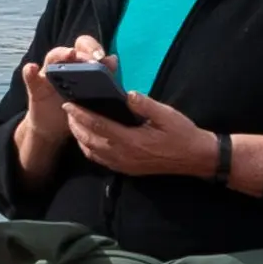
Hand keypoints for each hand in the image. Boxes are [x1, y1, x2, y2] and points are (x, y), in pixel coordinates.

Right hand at [11, 35, 98, 182]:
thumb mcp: (92, 94)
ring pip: (52, 58)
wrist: (55, 127)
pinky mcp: (35, 88)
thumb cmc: (77, 107)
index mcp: (79, 65)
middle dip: (82, 51)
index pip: (85, 47)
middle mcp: (62, 65)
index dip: (94, 48)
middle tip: (93, 60)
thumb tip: (113, 59)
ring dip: (61, 54)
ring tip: (70, 54)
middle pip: (70, 50)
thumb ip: (102, 77)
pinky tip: (32, 68)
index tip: (103, 57)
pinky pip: (30, 77)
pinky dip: (30, 71)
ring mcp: (47, 75)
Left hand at [62, 78, 226, 182]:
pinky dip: (89, 149)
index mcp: (131, 140)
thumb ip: (146, 105)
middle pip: (89, 139)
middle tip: (67, 110)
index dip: (80, 114)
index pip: (98, 125)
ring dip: (79, 137)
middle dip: (75, 124)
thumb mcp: (167, 115)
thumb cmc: (182, 134)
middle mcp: (123, 155)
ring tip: (74, 122)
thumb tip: (128, 94)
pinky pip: (100, 160)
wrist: (195, 158)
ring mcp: (123, 164)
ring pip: (91, 151)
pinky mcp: (126, 169)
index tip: (68, 104)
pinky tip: (88, 139)